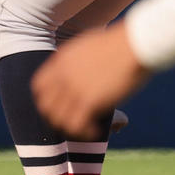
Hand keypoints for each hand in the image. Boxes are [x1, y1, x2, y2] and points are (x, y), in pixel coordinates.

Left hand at [30, 22, 150, 139]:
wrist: (135, 43)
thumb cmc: (121, 42)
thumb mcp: (90, 46)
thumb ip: (81, 60)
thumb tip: (86, 69)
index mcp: (61, 60)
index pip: (39, 86)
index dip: (46, 99)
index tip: (59, 106)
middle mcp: (63, 75)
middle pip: (46, 105)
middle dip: (56, 117)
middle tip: (72, 121)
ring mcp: (74, 88)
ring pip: (59, 119)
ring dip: (70, 128)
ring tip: (86, 129)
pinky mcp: (89, 101)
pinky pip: (76, 125)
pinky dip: (84, 132)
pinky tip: (96, 131)